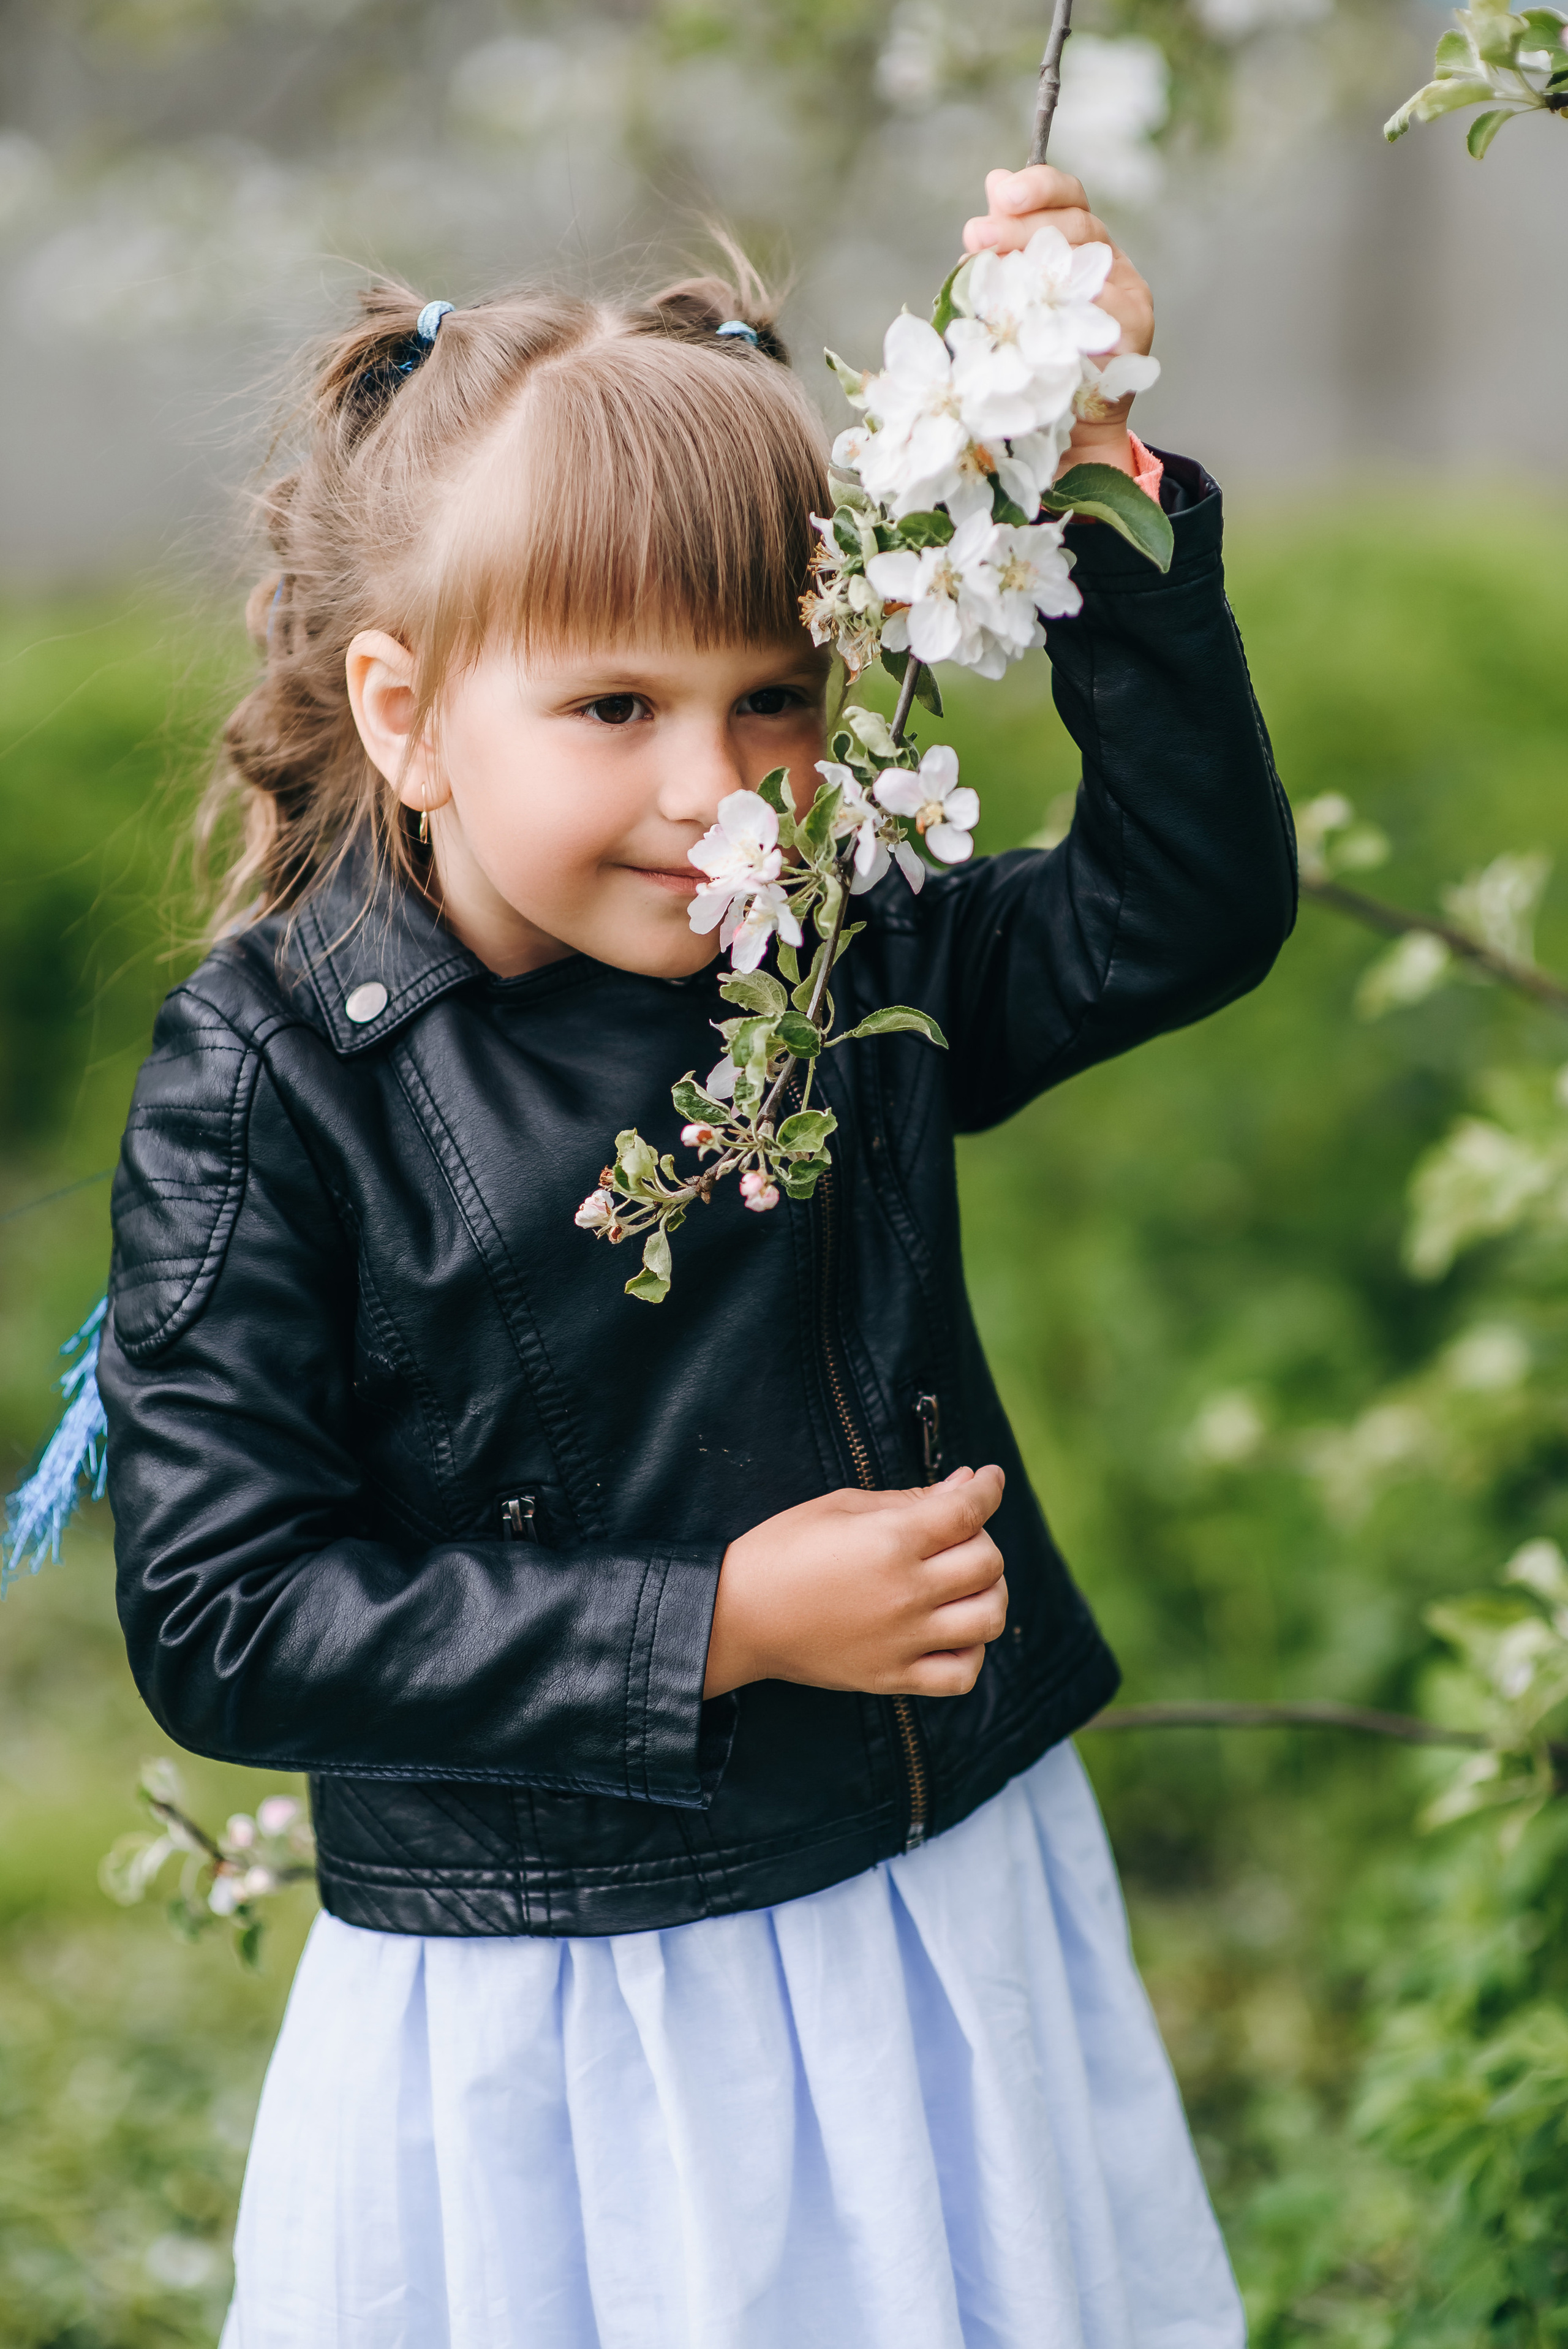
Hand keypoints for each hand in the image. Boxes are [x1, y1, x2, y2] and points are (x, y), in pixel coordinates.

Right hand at [704, 1464, 1007, 1700]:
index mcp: (890, 1541)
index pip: (968, 1510)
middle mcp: (905, 1592)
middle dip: (983, 1538)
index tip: (991, 1479)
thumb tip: (967, 1483)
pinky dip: (972, 1652)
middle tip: (960, 1533)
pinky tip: (955, 1631)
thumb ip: (911, 1498)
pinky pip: (961, 1675)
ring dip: (989, 1593)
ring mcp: (902, 1640)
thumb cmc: (784, 1549)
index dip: (989, 1488)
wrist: (739, 1615)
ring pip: (988, 1617)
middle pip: (987, 1562)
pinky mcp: (892, 1676)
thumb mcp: (843, 1507)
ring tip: (967, 1582)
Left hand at [962, 165, 1154, 476]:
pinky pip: (1100, 308)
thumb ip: (1006, 251)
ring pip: (1087, 260)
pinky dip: (1062, 305)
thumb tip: (992, 190)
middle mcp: (1110, 266)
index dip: (1038, 187)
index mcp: (1082, 248)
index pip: (1068, 200)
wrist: (1067, 435)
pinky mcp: (1135, 333)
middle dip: (1020, 225)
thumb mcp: (1010, 301)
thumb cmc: (1032, 366)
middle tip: (976, 234)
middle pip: (1074, 225)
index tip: (1000, 191)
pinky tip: (1027, 308)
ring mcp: (1128, 298)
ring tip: (983, 261)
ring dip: (1033, 258)